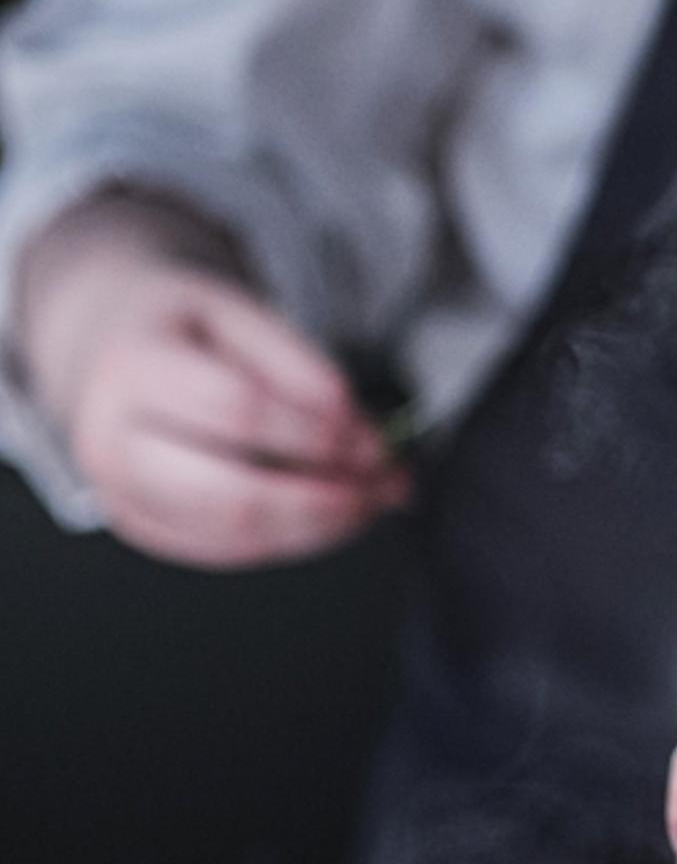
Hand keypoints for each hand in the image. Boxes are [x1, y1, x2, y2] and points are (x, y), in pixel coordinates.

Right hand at [18, 192, 406, 566]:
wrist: (106, 347)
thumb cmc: (177, 327)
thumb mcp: (236, 311)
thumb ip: (296, 365)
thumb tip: (356, 428)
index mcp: (133, 369)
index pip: (238, 412)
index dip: (317, 432)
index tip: (376, 439)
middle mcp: (111, 441)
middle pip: (232, 496)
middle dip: (325, 501)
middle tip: (383, 485)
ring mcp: (121, 495)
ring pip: (235, 536)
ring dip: (319, 527)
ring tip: (371, 499)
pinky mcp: (142, 527)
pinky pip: (226, 552)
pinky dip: (290, 539)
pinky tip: (332, 514)